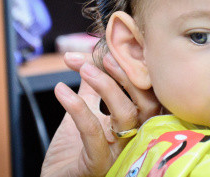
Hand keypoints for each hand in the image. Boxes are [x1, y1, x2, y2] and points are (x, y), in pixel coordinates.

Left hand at [41, 52, 160, 176]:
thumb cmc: (71, 153)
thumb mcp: (83, 112)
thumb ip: (91, 89)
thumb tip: (91, 60)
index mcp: (134, 123)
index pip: (144, 89)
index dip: (132, 66)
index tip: (112, 44)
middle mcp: (133, 138)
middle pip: (148, 102)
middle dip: (128, 74)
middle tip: (104, 56)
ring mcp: (118, 153)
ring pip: (127, 116)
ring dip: (107, 87)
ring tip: (83, 69)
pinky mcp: (97, 165)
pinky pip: (94, 134)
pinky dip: (78, 109)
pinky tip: (61, 90)